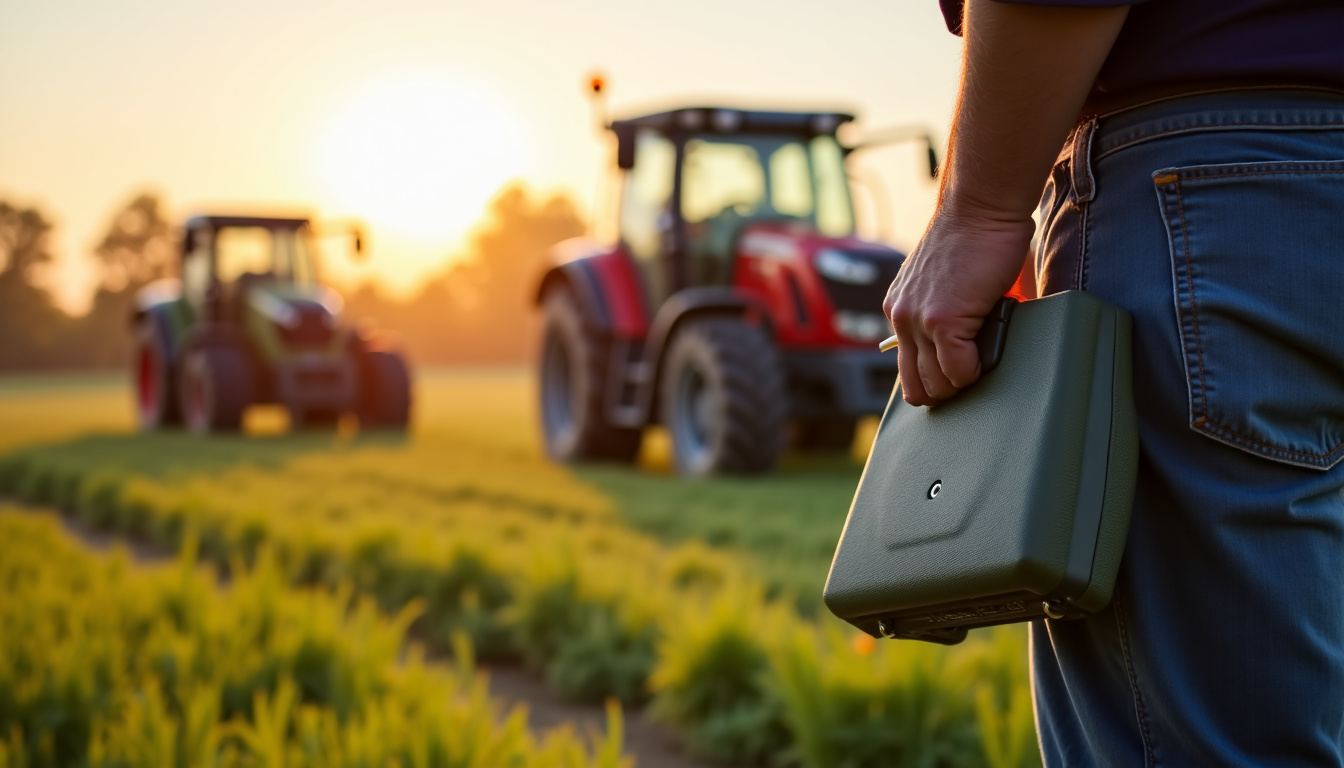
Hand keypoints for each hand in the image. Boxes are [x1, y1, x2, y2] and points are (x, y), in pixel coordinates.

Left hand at [883, 206, 1033, 405]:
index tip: (957, 376)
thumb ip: (947, 313)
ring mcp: (919, 321)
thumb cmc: (975, 239)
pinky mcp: (942, 320)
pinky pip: (961, 370)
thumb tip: (969, 344)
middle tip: (974, 377)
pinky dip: (978, 370)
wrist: (980, 208)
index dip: (934, 380)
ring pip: (938, 385)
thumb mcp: (946, 283)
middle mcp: (902, 317)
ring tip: (983, 364)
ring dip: (964, 382)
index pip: (907, 368)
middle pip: (917, 387)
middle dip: (948, 391)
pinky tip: (990, 354)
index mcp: (900, 309)